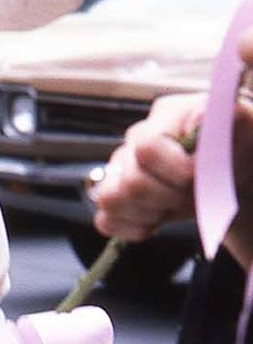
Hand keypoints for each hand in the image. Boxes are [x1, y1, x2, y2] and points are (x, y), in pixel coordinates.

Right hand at [92, 27, 252, 250]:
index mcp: (165, 117)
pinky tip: (155, 222)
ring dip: (147, 213)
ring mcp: (123, 166)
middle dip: (166, 199)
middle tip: (194, 199)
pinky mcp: (120, 193)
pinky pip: (105, 217)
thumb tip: (216, 118)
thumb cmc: (239, 144)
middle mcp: (137, 138)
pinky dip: (131, 226)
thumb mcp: (245, 127)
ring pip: (110, 198)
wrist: (234, 168)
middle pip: (129, 180)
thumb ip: (232, 119)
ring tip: (174, 210)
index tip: (201, 181)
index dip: (174, 172)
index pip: (148, 148)